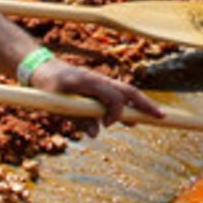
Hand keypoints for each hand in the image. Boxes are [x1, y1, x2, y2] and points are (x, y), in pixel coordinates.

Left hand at [25, 59, 163, 135]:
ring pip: (126, 92)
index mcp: (88, 82)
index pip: (113, 97)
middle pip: (129, 91)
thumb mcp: (57, 105)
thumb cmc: (47, 86)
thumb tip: (96, 134)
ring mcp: (100, 81)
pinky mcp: (98, 86)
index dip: (115, 113)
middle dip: (146, 104)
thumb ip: (77, 119)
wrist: (40, 68)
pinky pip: (118, 94)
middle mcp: (99, 79)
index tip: (108, 126)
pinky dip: (128, 104)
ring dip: (141, 104)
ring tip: (154, 116)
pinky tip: (133, 117)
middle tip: (162, 117)